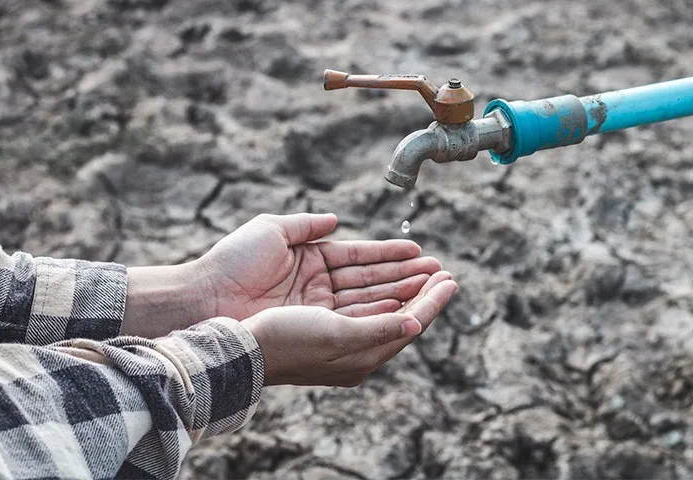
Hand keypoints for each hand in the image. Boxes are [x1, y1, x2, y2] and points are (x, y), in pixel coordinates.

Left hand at [196, 213, 442, 319]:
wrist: (205, 299)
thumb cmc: (232, 263)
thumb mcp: (272, 231)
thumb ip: (307, 225)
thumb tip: (335, 219)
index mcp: (311, 262)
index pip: (361, 258)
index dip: (391, 255)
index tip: (419, 251)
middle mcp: (319, 290)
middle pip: (373, 283)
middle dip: (408, 277)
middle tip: (441, 271)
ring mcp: (320, 312)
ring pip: (373, 302)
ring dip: (406, 294)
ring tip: (437, 285)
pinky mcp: (319, 332)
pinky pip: (360, 322)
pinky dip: (387, 315)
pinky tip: (413, 307)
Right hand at [243, 271, 456, 386]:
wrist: (240, 347)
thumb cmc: (286, 342)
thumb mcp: (338, 335)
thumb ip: (380, 329)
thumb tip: (417, 323)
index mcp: (362, 357)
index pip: (409, 324)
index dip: (432, 301)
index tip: (451, 280)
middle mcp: (353, 348)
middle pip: (399, 314)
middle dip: (422, 291)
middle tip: (444, 270)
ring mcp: (337, 333)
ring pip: (380, 304)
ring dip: (403, 284)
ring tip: (425, 267)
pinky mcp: (321, 320)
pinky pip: (360, 302)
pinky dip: (378, 288)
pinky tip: (388, 279)